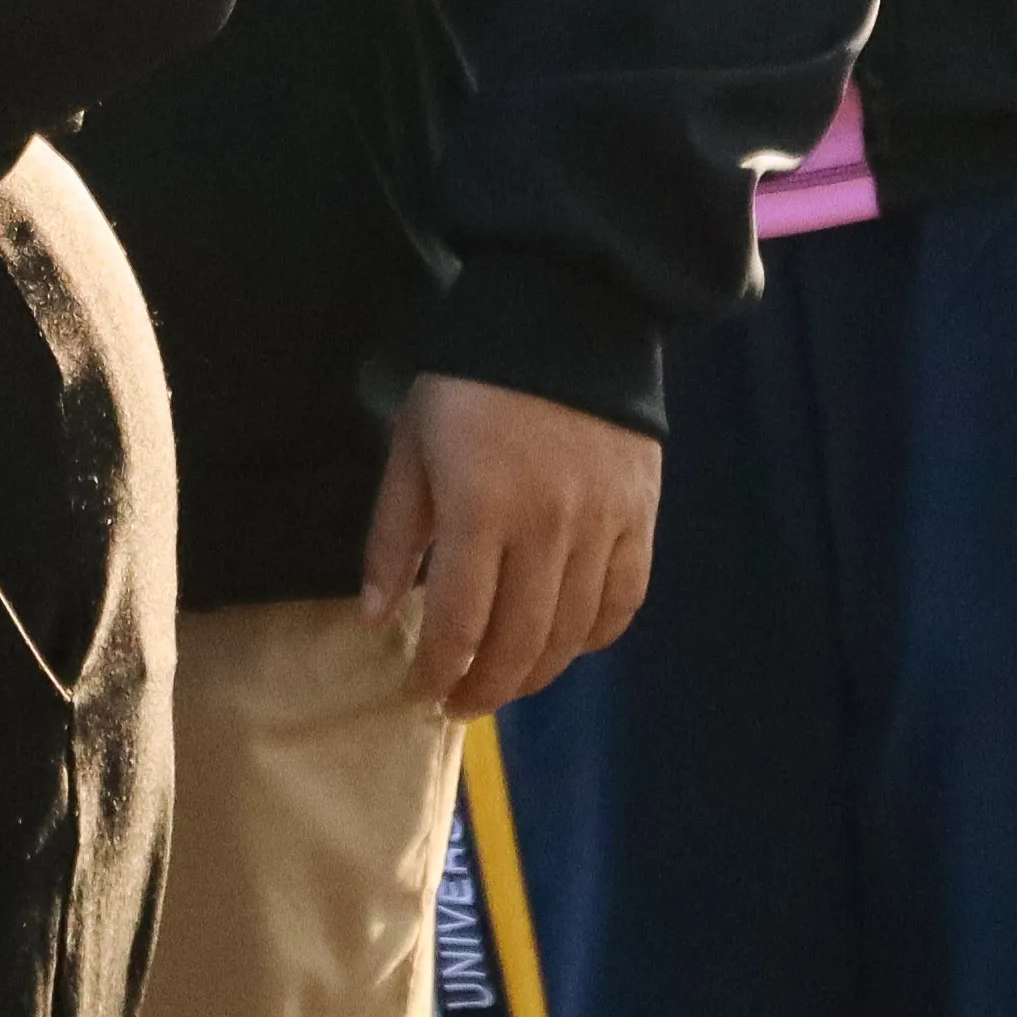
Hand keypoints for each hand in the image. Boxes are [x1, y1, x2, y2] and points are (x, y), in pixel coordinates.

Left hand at [361, 374, 658, 718]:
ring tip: (504, 683)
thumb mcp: (411, 445)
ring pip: (571, 635)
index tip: (418, 694)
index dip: (435, 672)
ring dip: (535, 675)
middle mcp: (547, 529)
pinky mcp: (641, 516)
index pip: (456, 625)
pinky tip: (565, 644)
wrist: (565, 312)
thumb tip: (374, 619)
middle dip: (482, 689)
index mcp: (480, 510)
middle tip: (457, 704)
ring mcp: (602, 526)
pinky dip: (593, 637)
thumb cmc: (470, 379)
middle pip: (518, 645)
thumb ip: (392, 537)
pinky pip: (623, 602)